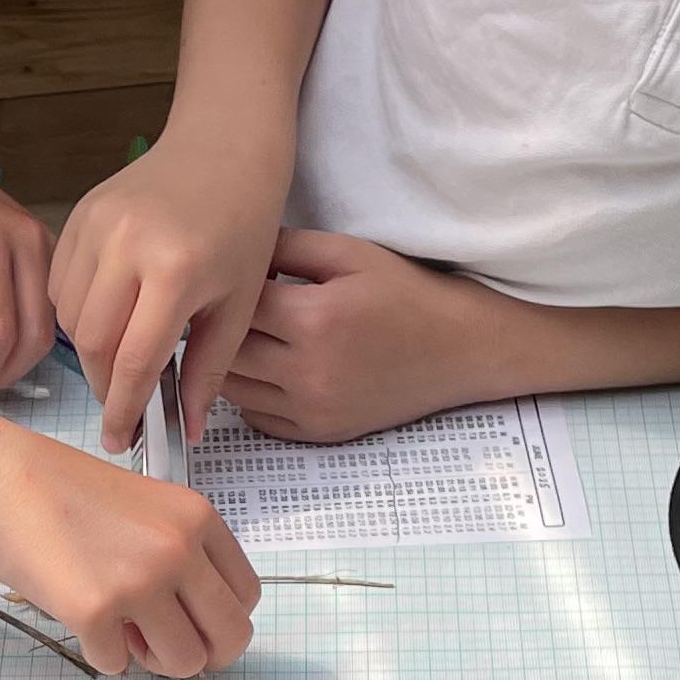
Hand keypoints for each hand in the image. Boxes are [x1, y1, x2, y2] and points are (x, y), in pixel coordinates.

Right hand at [0, 391, 257, 678]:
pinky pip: (117, 666)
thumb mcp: (144, 506)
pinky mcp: (95, 611)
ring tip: (120, 630)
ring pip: (182, 662)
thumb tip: (191, 614)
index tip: (193, 622)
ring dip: (151, 659)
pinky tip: (78, 617)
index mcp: (196, 518)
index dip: (219, 619)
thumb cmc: (53, 487)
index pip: (246, 595)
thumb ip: (177, 552)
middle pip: (229, 637)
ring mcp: (139, 581)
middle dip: (201, 653)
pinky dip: (99, 653)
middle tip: (165, 646)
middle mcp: (178, 549)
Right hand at [49, 142, 287, 453]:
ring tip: (119, 358)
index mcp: (176, 269)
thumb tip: (186, 430)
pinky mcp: (79, 213)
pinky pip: (60, 282)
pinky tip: (107, 316)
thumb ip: (208, 370)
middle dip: (103, 384)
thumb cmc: (243, 225)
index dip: (124, 407)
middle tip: (122, 404)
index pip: (134, 359)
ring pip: (68, 315)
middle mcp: (127, 245)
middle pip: (91, 342)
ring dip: (88, 349)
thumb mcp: (240, 304)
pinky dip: (76, 312)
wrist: (224, 146)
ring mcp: (97, 225)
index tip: (122, 439)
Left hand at [220, 229, 497, 444]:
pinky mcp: (320, 432)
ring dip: (228, 361)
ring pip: (233, 389)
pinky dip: (251, 394)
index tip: (230, 276)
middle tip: (225, 306)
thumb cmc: (407, 294)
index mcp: (315, 319)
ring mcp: (313, 409)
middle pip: (225, 351)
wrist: (460, 349)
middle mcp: (308, 372)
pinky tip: (267, 368)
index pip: (237, 305)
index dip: (227, 287)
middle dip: (219, 327)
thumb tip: (235, 251)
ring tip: (244, 335)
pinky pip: (257, 419)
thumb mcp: (351, 253)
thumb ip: (289, 247)